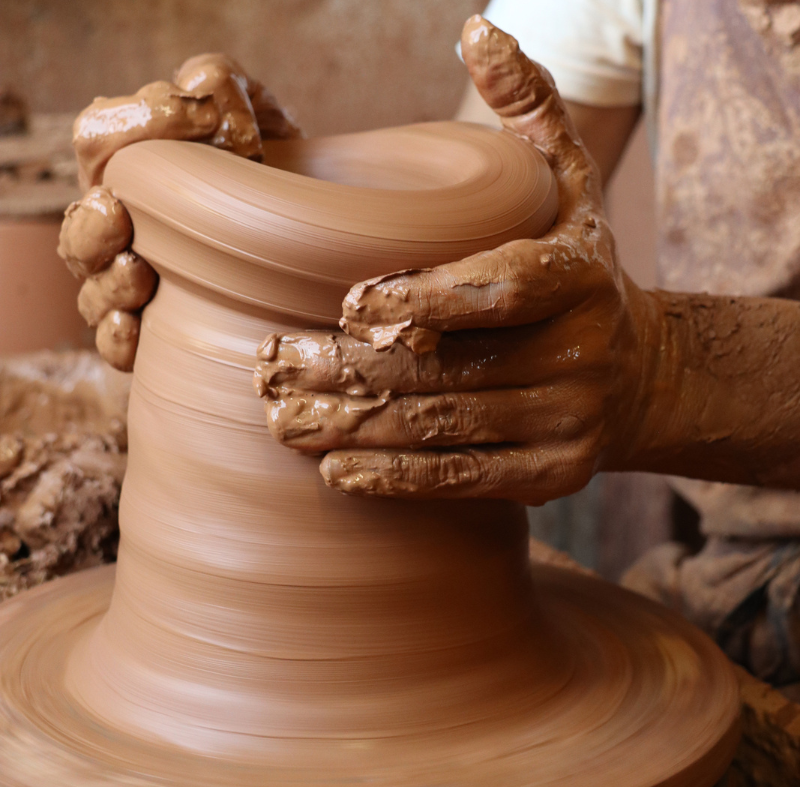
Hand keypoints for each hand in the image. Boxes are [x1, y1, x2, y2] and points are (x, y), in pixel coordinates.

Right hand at [59, 54, 300, 370]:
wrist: (313, 242)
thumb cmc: (277, 178)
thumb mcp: (260, 123)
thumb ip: (228, 91)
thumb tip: (204, 87)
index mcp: (133, 167)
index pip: (103, 136)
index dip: (137, 125)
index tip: (204, 121)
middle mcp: (121, 226)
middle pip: (80, 225)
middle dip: (93, 222)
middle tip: (117, 213)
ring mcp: (131, 282)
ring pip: (91, 288)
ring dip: (107, 281)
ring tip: (137, 271)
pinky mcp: (153, 332)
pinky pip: (116, 343)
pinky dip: (119, 337)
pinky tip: (135, 327)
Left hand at [255, 17, 659, 504]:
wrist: (639, 376)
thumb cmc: (577, 272)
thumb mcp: (568, 187)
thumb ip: (528, 112)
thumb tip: (478, 31)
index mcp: (580, 276)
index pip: (498, 287)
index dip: (422, 300)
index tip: (343, 304)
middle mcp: (584, 355)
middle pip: (450, 368)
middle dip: (351, 370)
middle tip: (272, 366)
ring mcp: (571, 424)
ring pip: (445, 428)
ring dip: (356, 428)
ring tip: (284, 419)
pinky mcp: (554, 476)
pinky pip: (464, 478)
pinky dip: (396, 478)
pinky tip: (337, 471)